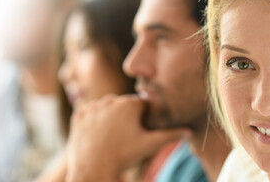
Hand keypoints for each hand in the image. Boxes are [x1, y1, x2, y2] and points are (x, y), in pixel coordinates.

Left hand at [65, 94, 191, 181]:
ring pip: (106, 109)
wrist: (94, 168)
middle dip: (125, 118)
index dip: (142, 119)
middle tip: (124, 138)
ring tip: (111, 138)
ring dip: (109, 119)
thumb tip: (190, 131)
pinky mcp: (79, 114)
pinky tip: (97, 136)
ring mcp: (93, 106)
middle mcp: (110, 100)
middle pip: (123, 106)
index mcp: (130, 104)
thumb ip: (170, 135)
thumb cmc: (124, 156)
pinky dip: (93, 123)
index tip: (138, 132)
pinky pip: (90, 114)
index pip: (141, 105)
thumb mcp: (149, 145)